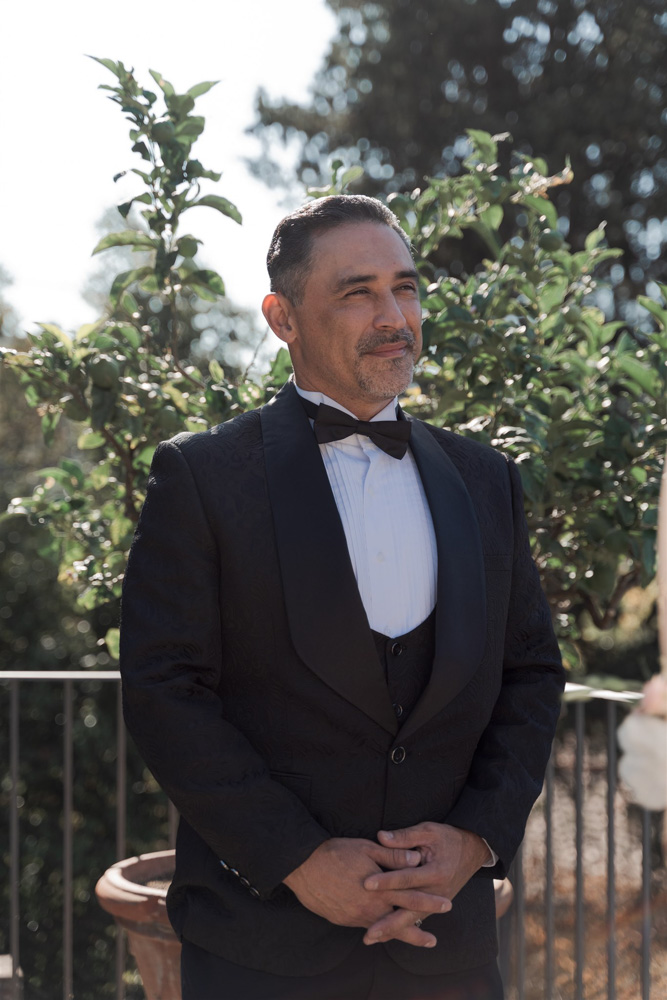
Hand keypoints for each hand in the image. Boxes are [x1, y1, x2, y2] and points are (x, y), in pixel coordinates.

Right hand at [283, 837, 450, 946]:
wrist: (302, 867)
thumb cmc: (336, 853)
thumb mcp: (367, 848)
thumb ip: (393, 856)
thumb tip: (417, 858)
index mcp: (379, 890)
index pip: (411, 898)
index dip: (430, 903)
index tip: (446, 905)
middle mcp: (369, 909)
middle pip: (399, 925)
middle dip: (417, 934)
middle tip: (433, 941)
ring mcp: (354, 918)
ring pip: (381, 928)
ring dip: (396, 932)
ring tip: (409, 936)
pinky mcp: (342, 920)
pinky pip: (364, 926)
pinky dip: (375, 927)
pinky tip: (379, 926)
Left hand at [362, 823, 489, 944]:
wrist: (472, 851)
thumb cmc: (447, 838)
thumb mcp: (428, 831)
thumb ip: (405, 836)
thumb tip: (381, 837)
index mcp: (436, 872)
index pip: (407, 878)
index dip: (387, 881)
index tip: (366, 884)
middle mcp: (437, 892)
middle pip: (409, 910)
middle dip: (388, 922)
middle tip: (368, 933)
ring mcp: (436, 902)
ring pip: (411, 919)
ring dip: (392, 930)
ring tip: (371, 938)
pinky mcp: (433, 906)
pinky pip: (415, 918)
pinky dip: (400, 927)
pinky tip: (384, 934)